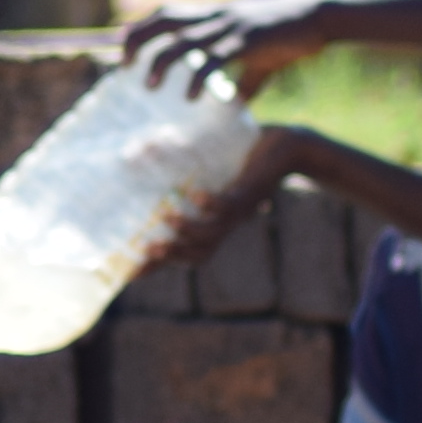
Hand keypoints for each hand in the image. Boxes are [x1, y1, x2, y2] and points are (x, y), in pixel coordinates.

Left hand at [127, 0, 337, 95]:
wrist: (317, 15)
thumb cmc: (288, 35)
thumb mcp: (260, 57)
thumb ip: (243, 78)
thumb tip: (236, 105)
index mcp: (212, 16)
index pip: (164, 13)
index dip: (140, 27)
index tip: (122, 47)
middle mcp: (213, 17)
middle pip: (162, 20)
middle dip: (138, 41)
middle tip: (125, 68)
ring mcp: (228, 28)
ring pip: (181, 42)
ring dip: (160, 64)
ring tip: (149, 88)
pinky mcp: (245, 41)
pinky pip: (213, 60)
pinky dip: (197, 79)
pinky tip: (189, 99)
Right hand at [148, 123, 307, 266]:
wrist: (290, 150)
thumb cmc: (247, 158)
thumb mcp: (211, 167)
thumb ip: (181, 164)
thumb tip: (139, 151)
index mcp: (215, 224)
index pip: (183, 252)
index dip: (159, 265)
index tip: (131, 272)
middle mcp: (226, 225)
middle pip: (197, 254)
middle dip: (171, 256)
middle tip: (144, 250)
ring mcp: (238, 212)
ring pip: (211, 234)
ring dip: (188, 231)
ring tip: (166, 218)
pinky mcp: (248, 194)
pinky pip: (228, 205)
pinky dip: (212, 204)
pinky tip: (196, 195)